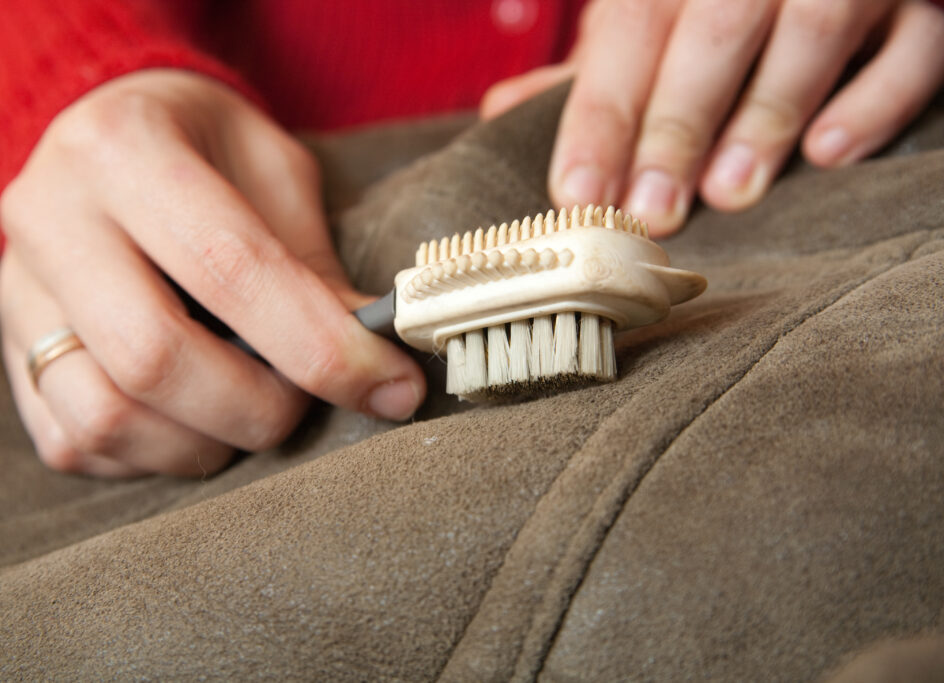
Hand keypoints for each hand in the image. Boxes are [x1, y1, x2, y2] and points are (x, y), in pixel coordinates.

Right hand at [0, 70, 424, 476]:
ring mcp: (17, 293)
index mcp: (124, 149)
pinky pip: (75, 443)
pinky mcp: (8, 353)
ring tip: (249, 415)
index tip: (393, 388)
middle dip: (258, 408)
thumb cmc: (209, 151)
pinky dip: (151, 455)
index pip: (231, 269)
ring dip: (204, 443)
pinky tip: (193, 421)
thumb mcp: (276, 174)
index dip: (323, 346)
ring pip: (105, 417)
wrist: (110, 134)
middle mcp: (50, 219)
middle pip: (154, 357)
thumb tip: (376, 366)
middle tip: (305, 403)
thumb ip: (314, 267)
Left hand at [482, 0, 943, 235]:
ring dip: (767, 115)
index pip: (628, 32)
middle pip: (713, 32)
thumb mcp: (648, 18)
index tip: (576, 195)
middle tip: (651, 210)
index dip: (599, 117)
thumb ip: (594, 68)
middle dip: (677, 127)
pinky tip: (830, 153)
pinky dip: (875, 99)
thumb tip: (500, 112)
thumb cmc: (710, 1)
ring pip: (812, 30)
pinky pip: (916, 45)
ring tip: (731, 192)